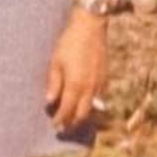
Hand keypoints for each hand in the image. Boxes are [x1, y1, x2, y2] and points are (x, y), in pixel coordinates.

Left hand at [46, 12, 109, 132]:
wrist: (90, 28)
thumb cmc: (69, 44)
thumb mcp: (56, 62)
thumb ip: (54, 84)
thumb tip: (50, 101)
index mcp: (75, 85)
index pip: (67, 110)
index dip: (60, 120)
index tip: (54, 126)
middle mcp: (90, 88)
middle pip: (82, 114)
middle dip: (72, 123)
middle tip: (63, 128)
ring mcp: (100, 83)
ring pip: (93, 107)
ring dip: (83, 116)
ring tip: (73, 120)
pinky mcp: (106, 78)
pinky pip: (99, 98)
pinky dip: (92, 105)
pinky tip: (85, 104)